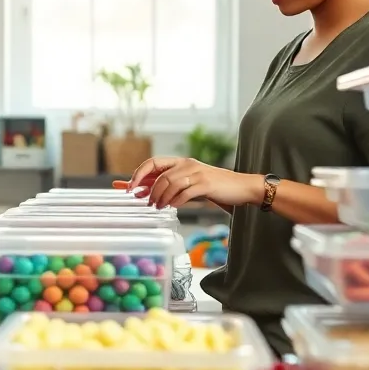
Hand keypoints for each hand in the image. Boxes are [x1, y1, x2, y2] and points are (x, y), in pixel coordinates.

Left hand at [127, 157, 262, 209]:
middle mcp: (187, 164)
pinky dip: (176, 201)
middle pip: (160, 175)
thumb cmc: (212, 187)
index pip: (153, 163)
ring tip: (159, 207)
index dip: (138, 174)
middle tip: (146, 202)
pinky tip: (174, 206)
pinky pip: (185, 193)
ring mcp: (197, 173)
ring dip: (161, 198)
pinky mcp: (206, 184)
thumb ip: (168, 185)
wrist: (241, 187)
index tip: (127, 186)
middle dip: (149, 191)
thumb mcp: (188, 183)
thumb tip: (141, 191)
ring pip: (170, 184)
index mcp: (181, 162)